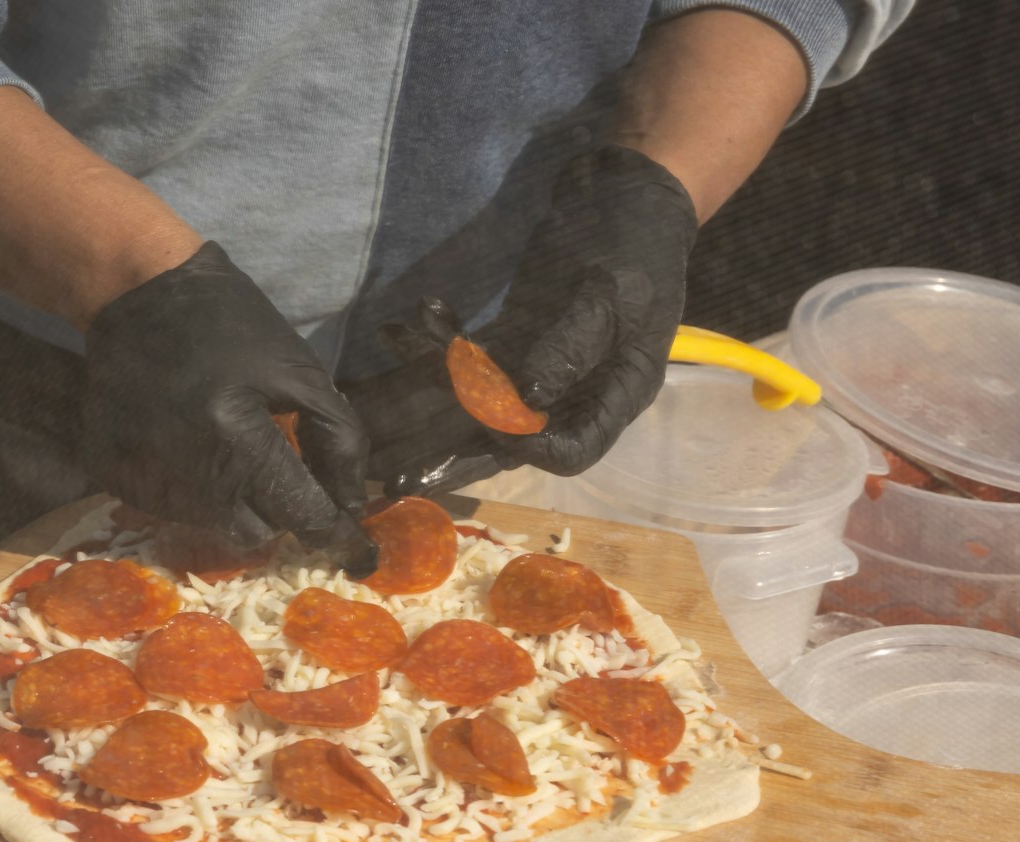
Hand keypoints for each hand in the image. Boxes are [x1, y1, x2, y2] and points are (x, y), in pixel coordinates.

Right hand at [81, 242, 378, 573]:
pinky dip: (191, 490)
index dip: (337, 536)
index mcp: (236, 439)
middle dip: (277, 511)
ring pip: (213, 525)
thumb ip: (336, 438)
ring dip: (233, 500)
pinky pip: (171, 510)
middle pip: (255, 534)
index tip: (360, 554)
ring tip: (225, 445)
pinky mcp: (115, 480)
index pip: (301, 513)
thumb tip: (349, 505)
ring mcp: (143, 481)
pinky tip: (187, 442)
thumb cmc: (227, 322)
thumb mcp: (299, 369)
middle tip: (277, 468)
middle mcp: (186, 474)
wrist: (135, 294)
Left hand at [365, 146, 697, 494]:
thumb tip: (528, 400)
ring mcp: (544, 365)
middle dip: (455, 451)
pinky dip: (443, 344)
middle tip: (398, 475)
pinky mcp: (518, 336)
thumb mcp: (608, 293)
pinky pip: (475, 357)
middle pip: (515, 440)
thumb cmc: (631, 239)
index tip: (493, 429)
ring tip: (388, 390)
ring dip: (435, 396)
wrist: (627, 188)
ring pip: (484, 401)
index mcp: (617, 389)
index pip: (573, 450)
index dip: (531, 450)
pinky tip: (413, 321)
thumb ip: (570, 348)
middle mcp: (579, 389)